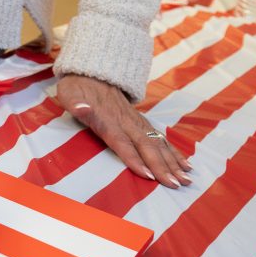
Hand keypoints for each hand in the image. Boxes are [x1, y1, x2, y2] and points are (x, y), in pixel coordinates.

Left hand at [58, 74, 192, 187]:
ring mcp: (137, 121)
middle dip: (161, 166)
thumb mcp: (70, 93)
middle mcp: (126, 122)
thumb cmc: (77, 88)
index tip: (148, 175)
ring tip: (186, 179)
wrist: (92, 71)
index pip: (122, 142)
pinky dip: (173, 151)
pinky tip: (185, 164)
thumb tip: (81, 108)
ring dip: (172, 162)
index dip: (134, 159)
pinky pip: (160, 138)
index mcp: (107, 119)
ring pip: (157, 143)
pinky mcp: (142, 121)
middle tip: (174, 184)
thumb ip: (76, 103)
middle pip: (146, 146)